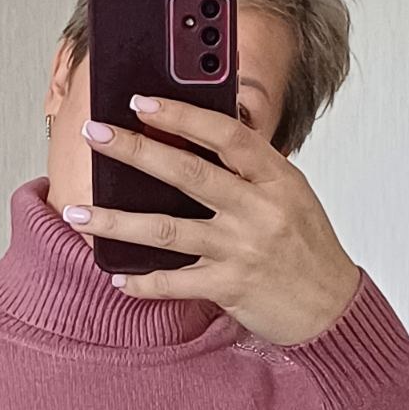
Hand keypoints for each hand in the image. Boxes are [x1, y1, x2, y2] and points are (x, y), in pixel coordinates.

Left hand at [69, 95, 361, 345]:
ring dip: (116, 221)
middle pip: (187, 173)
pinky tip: (117, 277)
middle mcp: (258, 210)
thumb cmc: (307, 247)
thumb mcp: (290, 194)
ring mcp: (242, 249)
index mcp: (276, 177)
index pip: (226, 134)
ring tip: (76, 212)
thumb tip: (193, 139)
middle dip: (135, 150)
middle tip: (95, 134)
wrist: (331, 307)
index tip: (142, 101)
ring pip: (167, 229)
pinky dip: (143, 281)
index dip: (182, 115)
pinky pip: (175, 282)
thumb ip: (249, 169)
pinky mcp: (230, 286)